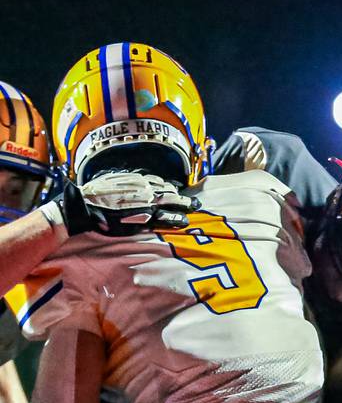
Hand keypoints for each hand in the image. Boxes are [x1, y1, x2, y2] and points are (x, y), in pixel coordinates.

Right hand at [42, 171, 200, 236]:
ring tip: (194, 210)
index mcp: (135, 180)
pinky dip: (175, 219)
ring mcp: (143, 203)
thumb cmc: (94, 197)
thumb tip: (136, 181)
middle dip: (183, 198)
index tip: (178, 190)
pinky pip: (163, 218)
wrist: (83, 207)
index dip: (170, 187)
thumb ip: (125, 182)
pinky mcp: (141, 217)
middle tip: (196, 202)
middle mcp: (142, 189)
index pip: (158, 182)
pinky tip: (183, 221)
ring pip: (169, 203)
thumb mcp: (110, 182)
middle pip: (168, 192)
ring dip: (183, 207)